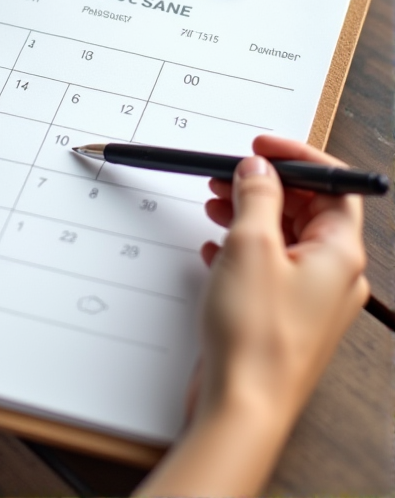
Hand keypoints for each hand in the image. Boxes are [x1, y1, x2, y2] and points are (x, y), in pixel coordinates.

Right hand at [136, 136, 368, 496]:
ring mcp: (308, 299)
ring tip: (212, 204)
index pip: (333, 186)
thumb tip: (259, 168)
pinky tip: (212, 248)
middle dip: (264, 185)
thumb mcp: (251, 245)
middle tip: (226, 173)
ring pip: (282, 237)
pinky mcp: (281, 317)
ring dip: (248, 214)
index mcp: (339, 253)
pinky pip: (267, 268)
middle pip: (305, 209)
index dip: (297, 157)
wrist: (242, 407)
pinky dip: (241, 249)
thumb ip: (257, 195)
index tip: (262, 145)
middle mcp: (332, 275)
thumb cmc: (256, 336)